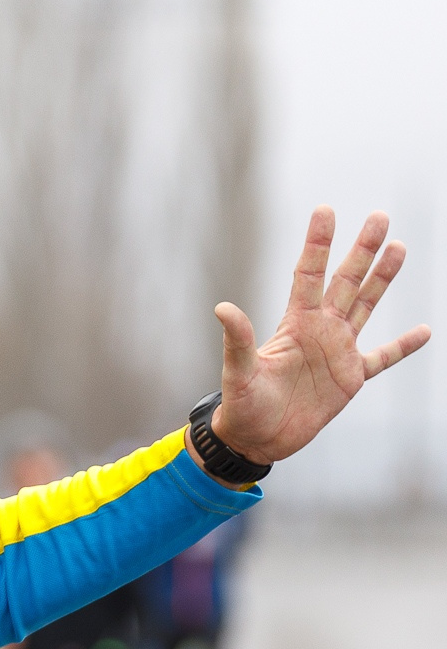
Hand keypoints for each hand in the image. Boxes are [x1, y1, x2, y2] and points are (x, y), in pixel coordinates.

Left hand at [207, 206, 430, 467]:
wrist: (257, 438)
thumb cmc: (242, 404)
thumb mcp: (239, 372)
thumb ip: (238, 341)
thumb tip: (222, 308)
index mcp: (295, 324)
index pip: (308, 274)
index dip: (317, 244)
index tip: (325, 210)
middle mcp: (320, 330)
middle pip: (345, 281)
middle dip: (362, 250)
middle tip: (380, 216)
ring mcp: (339, 351)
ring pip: (366, 306)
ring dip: (382, 279)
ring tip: (398, 247)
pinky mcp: (352, 377)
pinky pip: (383, 357)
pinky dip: (404, 346)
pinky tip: (425, 331)